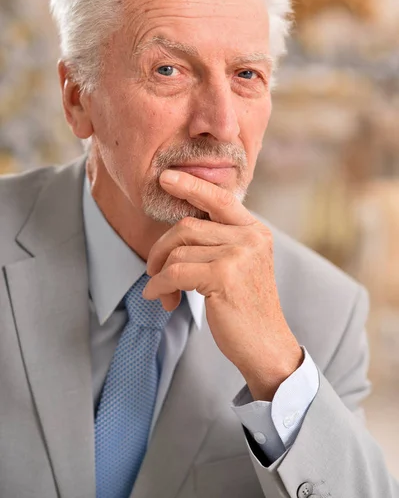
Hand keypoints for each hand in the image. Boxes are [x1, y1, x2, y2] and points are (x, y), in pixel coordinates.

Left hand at [144, 169, 302, 399]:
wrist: (266, 346)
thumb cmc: (246, 307)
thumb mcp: (240, 265)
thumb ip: (219, 241)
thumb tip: (179, 229)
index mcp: (255, 231)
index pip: (219, 199)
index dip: (191, 186)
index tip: (166, 178)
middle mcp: (250, 237)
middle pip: (187, 226)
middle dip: (161, 249)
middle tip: (154, 272)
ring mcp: (239, 254)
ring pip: (178, 251)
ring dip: (161, 275)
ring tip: (166, 295)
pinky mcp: (224, 275)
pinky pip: (174, 272)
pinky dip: (159, 286)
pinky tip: (161, 299)